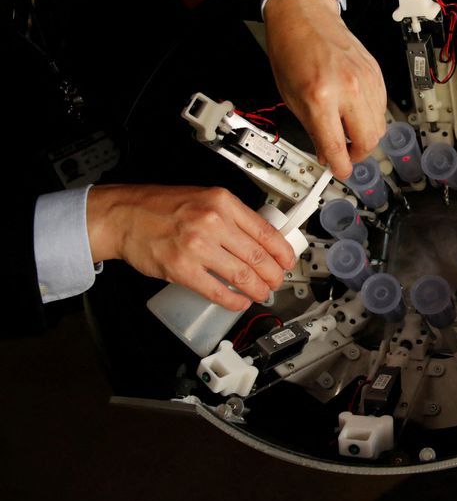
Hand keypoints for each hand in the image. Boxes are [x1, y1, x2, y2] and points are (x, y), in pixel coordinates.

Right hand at [86, 185, 295, 310]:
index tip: (288, 262)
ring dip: (258, 290)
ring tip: (263, 293)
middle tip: (277, 282)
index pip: (266, 232)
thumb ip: (233, 216)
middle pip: (259, 257)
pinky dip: (234, 301)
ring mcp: (197, 247)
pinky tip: (240, 302)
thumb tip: (262, 239)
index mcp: (223, 202)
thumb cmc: (163, 207)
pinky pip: (217, 291)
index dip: (283, 252)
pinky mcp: (182, 269)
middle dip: (274, 275)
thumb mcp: (206, 198)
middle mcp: (213, 222)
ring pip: (242, 276)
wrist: (124, 215)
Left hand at [264, 0, 386, 178]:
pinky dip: (371, 117)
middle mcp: (348, 88)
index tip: (339, 171)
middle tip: (345, 154)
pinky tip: (355, 113)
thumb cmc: (292, 50)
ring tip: (348, 133)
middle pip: (369, 141)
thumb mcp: (291, 97)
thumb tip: (327, 152)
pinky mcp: (376, 74)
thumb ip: (312, 129)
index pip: (337, 146)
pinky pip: (382, 107)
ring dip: (365, 137)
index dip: (340, 167)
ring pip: (380, 126)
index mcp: (320, 97)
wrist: (304, 16)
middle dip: (358, 155)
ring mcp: (367, 80)